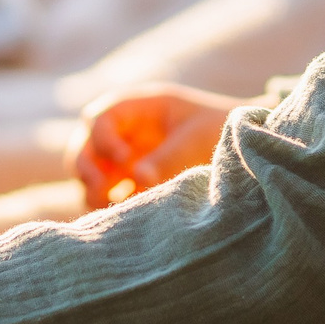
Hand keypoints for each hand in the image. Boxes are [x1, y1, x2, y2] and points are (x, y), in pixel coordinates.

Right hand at [73, 83, 248, 210]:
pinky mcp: (130, 182)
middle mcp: (124, 133)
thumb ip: (167, 156)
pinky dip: (109, 205)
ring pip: (89, 173)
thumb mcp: (196, 137)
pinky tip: (126, 214)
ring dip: (93, 191)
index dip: (104, 141)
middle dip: (87, 170)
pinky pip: (106, 194)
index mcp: (138, 109)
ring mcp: (124, 157)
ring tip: (114, 206)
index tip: (125, 161)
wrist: (240, 146)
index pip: (100, 119)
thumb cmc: (219, 129)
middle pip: (84, 147)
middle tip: (103, 192)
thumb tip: (138, 179)